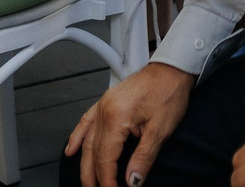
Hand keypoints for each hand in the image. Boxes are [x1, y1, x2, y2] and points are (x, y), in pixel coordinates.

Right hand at [66, 63, 193, 186]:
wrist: (173, 69)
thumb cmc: (169, 93)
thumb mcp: (160, 130)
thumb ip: (143, 158)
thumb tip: (133, 181)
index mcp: (116, 117)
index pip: (105, 158)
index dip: (108, 180)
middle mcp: (104, 111)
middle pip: (93, 152)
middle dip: (94, 176)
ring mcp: (103, 105)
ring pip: (87, 140)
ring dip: (85, 164)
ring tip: (87, 182)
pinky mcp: (107, 102)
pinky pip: (86, 122)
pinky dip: (77, 137)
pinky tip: (71, 150)